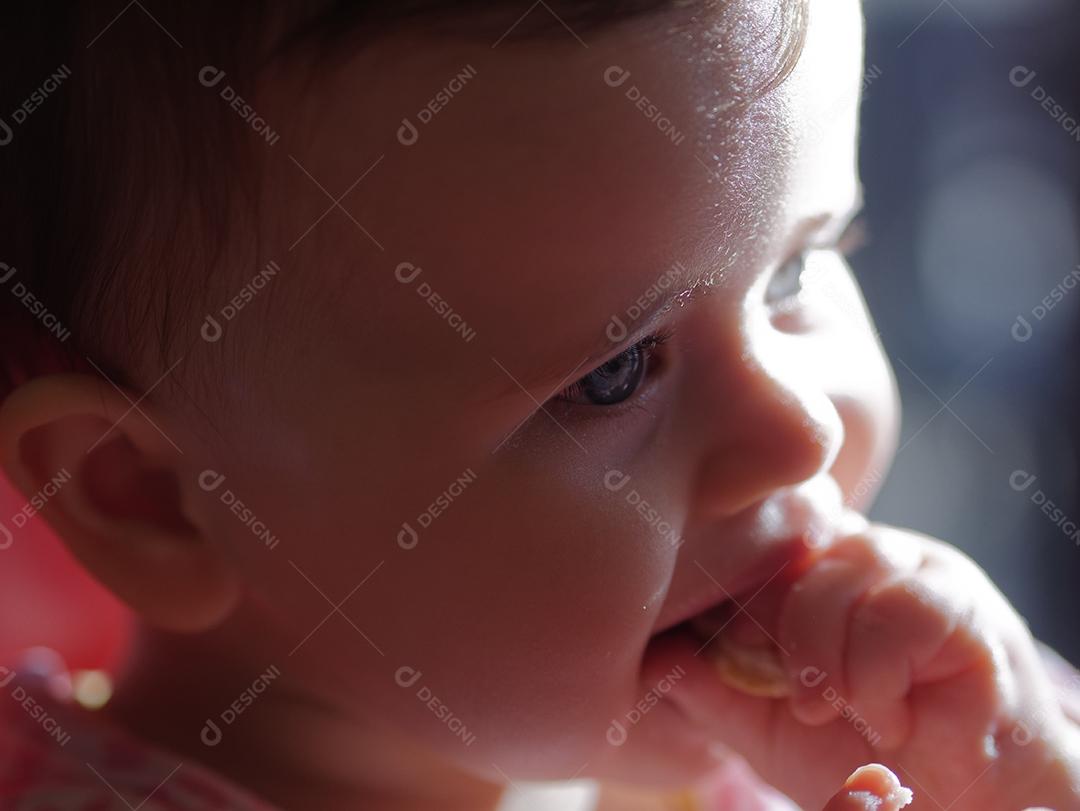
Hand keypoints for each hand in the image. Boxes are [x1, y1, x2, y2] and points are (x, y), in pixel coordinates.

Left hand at [668, 523, 1079, 809]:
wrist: (961, 805)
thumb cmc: (862, 756)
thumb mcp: (767, 724)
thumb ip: (711, 687)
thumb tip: (651, 652)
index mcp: (818, 568)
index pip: (760, 538)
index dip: (736, 589)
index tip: (736, 648)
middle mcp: (865, 554)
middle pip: (793, 545)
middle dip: (777, 628)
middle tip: (793, 695)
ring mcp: (918, 570)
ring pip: (842, 570)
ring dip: (824, 654)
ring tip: (834, 708)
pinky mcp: (963, 605)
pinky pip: (899, 610)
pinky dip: (876, 675)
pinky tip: (889, 716)